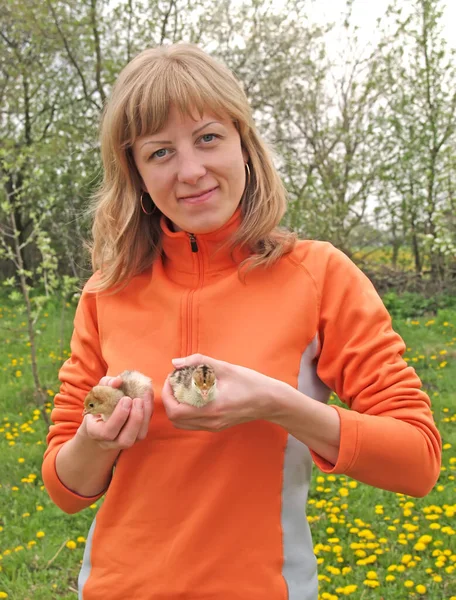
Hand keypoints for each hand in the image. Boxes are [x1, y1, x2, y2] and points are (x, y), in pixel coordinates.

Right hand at [77, 375, 152, 449]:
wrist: (101, 419)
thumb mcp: (97, 394)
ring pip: (138, 436)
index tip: (126, 399)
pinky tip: (148, 398)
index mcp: (95, 433)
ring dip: (145, 416)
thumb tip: (118, 381)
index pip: (107, 432)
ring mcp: (124, 442)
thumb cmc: (98, 405)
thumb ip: (105, 385)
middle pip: (125, 440)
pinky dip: (149, 413)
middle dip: (134, 419)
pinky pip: (145, 429)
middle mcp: (110, 442)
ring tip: (144, 398)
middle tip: (137, 400)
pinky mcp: (136, 437)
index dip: (119, 417)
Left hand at [162, 354, 280, 431]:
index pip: (175, 410)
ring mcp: (214, 426)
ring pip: (182, 424)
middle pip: (175, 420)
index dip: (167, 395)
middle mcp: (210, 422)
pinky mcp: (217, 426)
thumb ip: (199, 362)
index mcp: (211, 409)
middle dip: (169, 401)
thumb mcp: (225, 367)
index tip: (171, 379)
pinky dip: (186, 411)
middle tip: (174, 383)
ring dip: (176, 407)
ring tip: (182, 389)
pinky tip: (193, 396)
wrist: (271, 401)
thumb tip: (176, 362)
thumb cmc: (250, 383)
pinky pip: (193, 423)